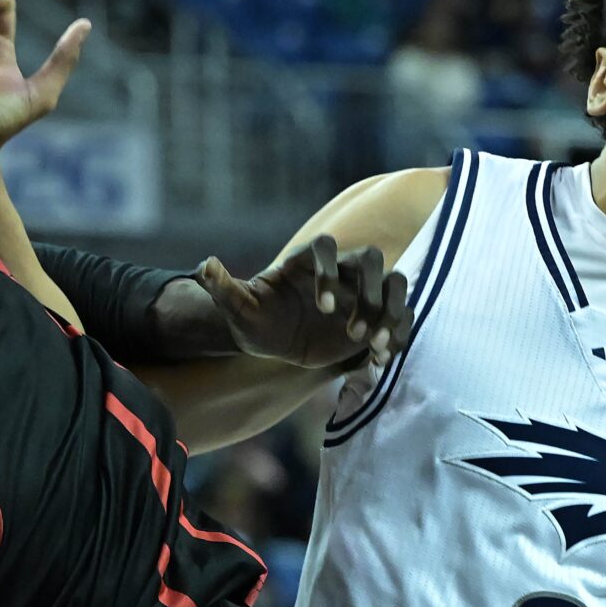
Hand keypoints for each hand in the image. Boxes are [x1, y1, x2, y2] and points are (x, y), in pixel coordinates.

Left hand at [196, 236, 413, 370]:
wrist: (278, 344)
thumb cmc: (257, 322)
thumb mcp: (238, 311)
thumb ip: (224, 289)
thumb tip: (204, 266)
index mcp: (306, 261)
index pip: (326, 247)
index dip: (330, 272)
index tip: (323, 308)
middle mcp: (340, 269)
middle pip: (371, 259)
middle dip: (369, 294)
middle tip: (355, 332)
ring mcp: (363, 291)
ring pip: (395, 283)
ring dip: (391, 313)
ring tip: (376, 347)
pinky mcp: (377, 315)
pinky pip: (401, 316)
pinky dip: (398, 335)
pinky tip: (381, 360)